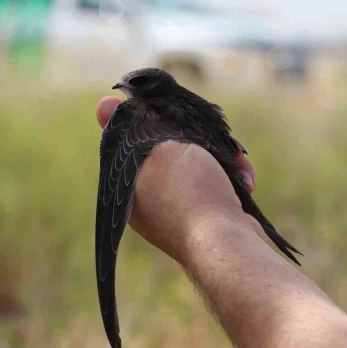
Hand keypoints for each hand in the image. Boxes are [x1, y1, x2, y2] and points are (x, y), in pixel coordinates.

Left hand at [96, 96, 260, 264]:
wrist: (225, 243)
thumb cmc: (188, 193)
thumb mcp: (159, 148)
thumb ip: (136, 126)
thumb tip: (102, 104)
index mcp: (126, 188)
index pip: (131, 143)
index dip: (152, 122)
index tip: (170, 112)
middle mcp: (149, 202)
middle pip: (171, 151)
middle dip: (198, 140)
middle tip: (211, 139)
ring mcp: (180, 212)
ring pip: (202, 165)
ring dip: (223, 158)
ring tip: (235, 165)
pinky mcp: (209, 217)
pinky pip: (219, 185)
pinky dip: (232, 178)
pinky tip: (244, 182)